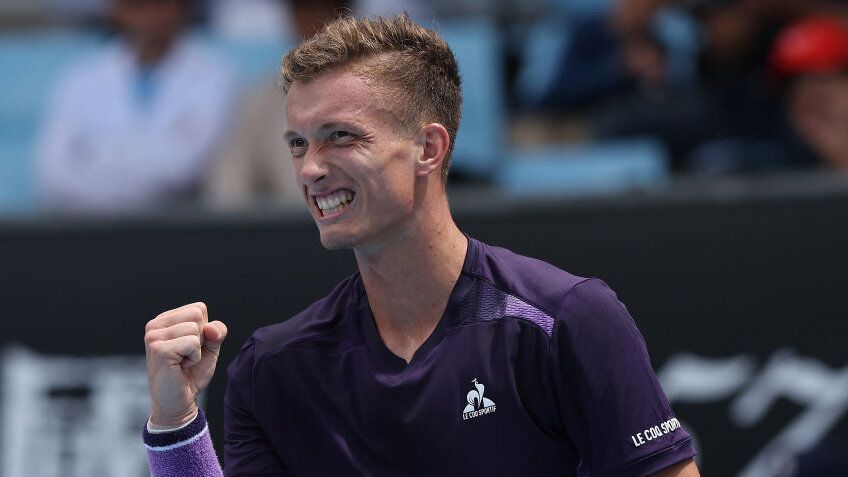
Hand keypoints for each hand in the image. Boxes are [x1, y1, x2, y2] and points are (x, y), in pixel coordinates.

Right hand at [144, 302, 227, 426]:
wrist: (179, 402)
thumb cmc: (192, 373)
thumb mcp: (210, 348)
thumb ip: (216, 331)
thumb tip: (210, 328)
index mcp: (164, 320)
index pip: (199, 308)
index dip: (204, 330)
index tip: (190, 348)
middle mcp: (154, 325)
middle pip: (198, 315)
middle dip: (201, 338)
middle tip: (186, 356)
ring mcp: (154, 337)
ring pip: (196, 329)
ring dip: (197, 350)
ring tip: (182, 362)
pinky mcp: (159, 350)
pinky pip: (192, 343)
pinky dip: (194, 357)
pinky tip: (180, 367)